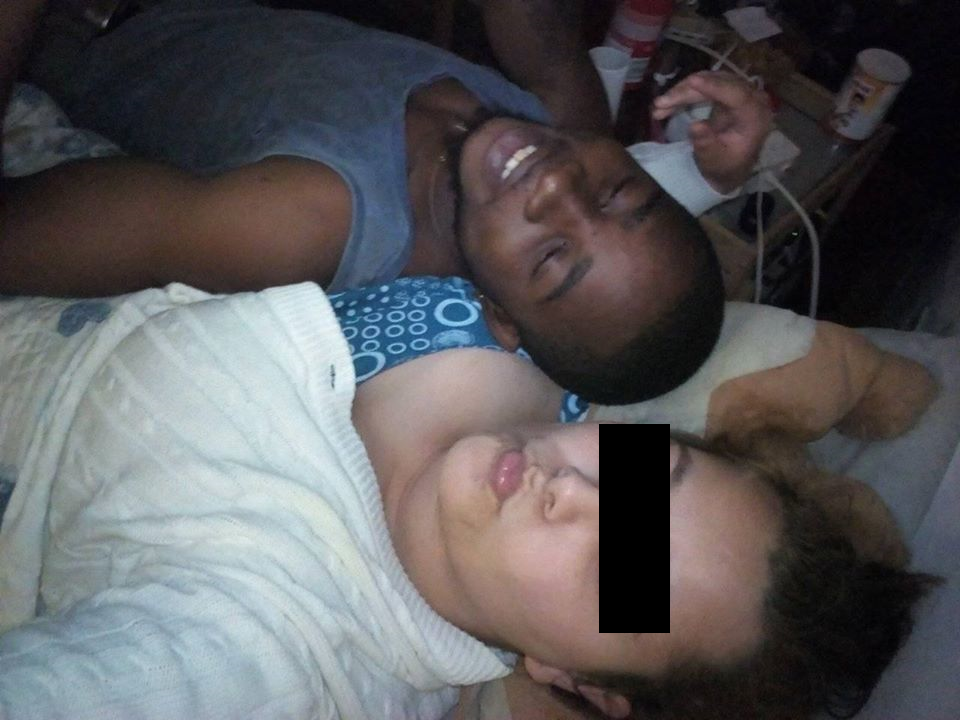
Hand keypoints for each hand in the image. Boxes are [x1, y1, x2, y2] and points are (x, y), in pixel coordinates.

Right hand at [652, 71, 772, 193]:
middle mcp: (752, 99)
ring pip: (709, 80)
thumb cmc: (724, 166)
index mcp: (755, 118)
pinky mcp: (728, 90)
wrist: (730, 166)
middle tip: (660, 104)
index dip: (714, 87)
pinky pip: (705, 84)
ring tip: (659, 106)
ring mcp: (740, 92)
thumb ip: (706, 145)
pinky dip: (685, 92)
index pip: (737, 95)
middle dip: (687, 92)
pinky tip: (667, 103)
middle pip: (719, 84)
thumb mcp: (714, 162)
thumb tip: (695, 126)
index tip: (692, 81)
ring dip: (682, 91)